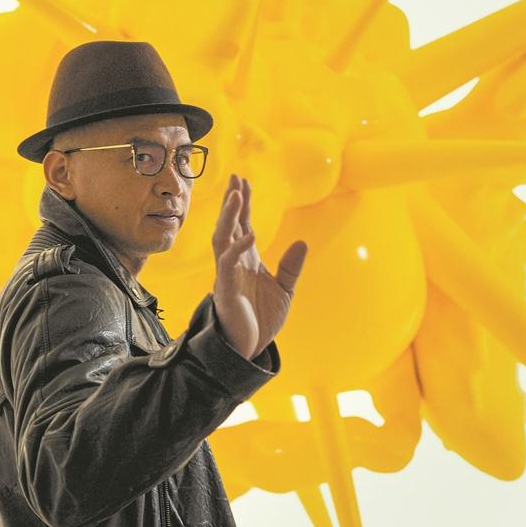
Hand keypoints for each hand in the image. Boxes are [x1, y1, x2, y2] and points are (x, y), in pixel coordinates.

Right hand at [212, 173, 307, 358]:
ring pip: (223, 237)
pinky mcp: (225, 288)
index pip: (243, 224)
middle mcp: (234, 262)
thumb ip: (291, 266)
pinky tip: (250, 233)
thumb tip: (302, 241)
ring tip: (236, 195)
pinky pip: (228, 262)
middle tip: (235, 178)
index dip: (244, 203)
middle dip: (232, 201)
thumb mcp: (284, 290)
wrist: (249, 348)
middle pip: (229, 224)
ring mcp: (227, 273)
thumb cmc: (261, 320)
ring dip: (228, 216)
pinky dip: (239, 246)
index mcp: (247, 259)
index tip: (244, 181)